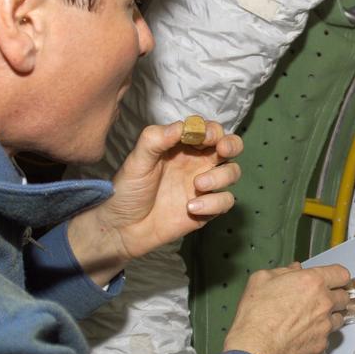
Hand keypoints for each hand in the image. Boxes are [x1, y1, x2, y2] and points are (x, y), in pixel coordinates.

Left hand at [67, 119, 242, 285]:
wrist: (122, 228)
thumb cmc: (127, 190)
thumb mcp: (137, 161)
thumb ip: (156, 139)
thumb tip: (182, 126)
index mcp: (182, 146)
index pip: (207, 130)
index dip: (211, 130)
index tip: (203, 136)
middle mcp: (197, 163)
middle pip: (229, 147)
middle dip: (232, 145)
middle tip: (222, 150)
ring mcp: (204, 186)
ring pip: (232, 173)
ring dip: (220, 176)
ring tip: (197, 185)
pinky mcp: (208, 209)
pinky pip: (225, 201)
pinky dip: (214, 203)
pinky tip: (191, 207)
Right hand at [223, 263, 351, 353]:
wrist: (257, 347)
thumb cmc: (257, 311)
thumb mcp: (262, 279)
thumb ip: (283, 271)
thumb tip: (295, 269)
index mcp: (313, 282)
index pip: (342, 274)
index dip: (337, 277)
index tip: (331, 281)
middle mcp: (325, 302)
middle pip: (344, 297)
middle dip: (335, 297)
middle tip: (319, 300)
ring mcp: (325, 325)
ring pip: (339, 318)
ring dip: (329, 317)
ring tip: (312, 320)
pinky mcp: (322, 344)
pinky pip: (327, 337)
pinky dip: (319, 336)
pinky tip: (304, 336)